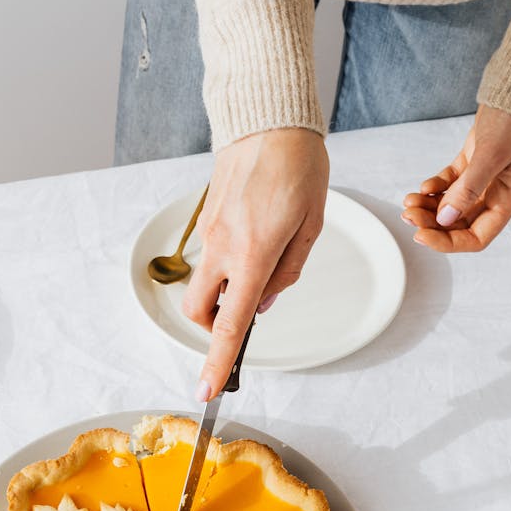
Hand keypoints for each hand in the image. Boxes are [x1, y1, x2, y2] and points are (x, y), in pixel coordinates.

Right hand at [183, 127, 328, 400]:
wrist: (268, 117)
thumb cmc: (298, 167)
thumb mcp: (311, 225)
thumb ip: (287, 272)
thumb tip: (263, 303)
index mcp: (253, 255)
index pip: (230, 324)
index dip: (217, 362)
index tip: (206, 392)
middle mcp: (222, 248)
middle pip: (199, 311)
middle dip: (214, 326)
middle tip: (241, 315)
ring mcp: (209, 233)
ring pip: (202, 284)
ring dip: (222, 291)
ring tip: (260, 259)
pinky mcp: (205, 219)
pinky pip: (210, 255)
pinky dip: (226, 262)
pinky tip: (255, 232)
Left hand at [402, 105, 510, 252]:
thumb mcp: (493, 155)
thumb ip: (469, 188)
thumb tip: (446, 218)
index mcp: (507, 199)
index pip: (476, 237)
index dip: (448, 242)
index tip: (422, 236)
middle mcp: (495, 194)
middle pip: (459, 224)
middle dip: (432, 223)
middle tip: (409, 215)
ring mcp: (482, 181)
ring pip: (450, 206)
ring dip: (428, 207)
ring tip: (410, 200)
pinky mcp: (471, 165)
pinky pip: (449, 186)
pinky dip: (434, 189)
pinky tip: (423, 187)